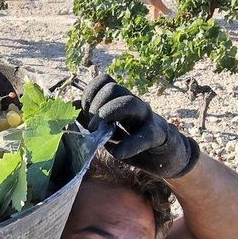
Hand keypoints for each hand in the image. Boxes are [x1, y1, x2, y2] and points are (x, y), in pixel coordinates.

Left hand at [81, 74, 199, 179]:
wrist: (165, 157)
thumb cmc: (134, 141)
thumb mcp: (109, 130)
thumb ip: (91, 120)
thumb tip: (72, 106)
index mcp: (121, 100)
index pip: (104, 81)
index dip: (89, 94)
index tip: (84, 114)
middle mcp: (134, 103)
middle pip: (113, 88)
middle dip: (96, 106)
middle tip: (92, 128)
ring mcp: (147, 117)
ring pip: (128, 102)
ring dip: (108, 115)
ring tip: (102, 134)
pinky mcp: (158, 134)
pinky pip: (144, 135)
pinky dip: (128, 144)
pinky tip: (118, 153)